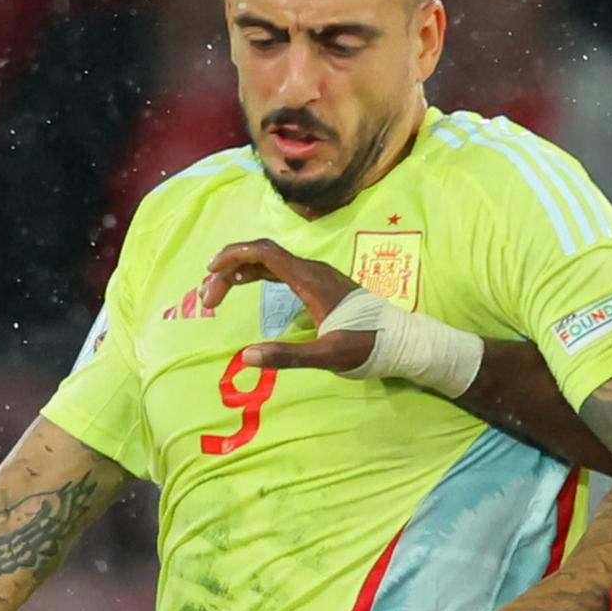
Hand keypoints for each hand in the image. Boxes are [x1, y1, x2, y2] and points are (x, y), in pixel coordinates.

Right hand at [199, 239, 382, 375]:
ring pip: (271, 261)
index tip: (210, 273)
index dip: (232, 256)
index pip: (264, 252)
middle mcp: (312, 270)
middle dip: (230, 268)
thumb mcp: (328, 356)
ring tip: (218, 293)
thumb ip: (287, 356)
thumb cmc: (368, 347)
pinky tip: (248, 285)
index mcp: (311, 280)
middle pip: (262, 254)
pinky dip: (259, 274)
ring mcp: (318, 275)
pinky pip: (282, 269)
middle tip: (208, 297)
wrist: (403, 341)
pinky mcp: (321, 284)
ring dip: (242, 272)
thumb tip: (246, 357)